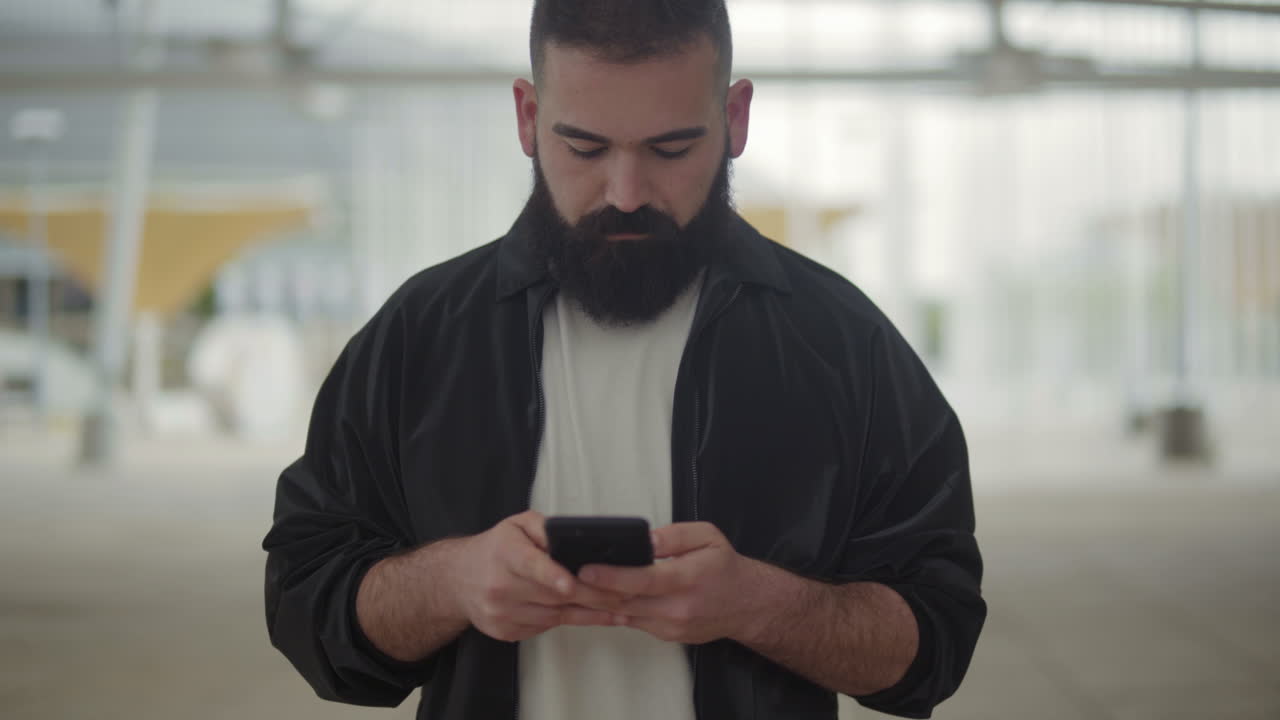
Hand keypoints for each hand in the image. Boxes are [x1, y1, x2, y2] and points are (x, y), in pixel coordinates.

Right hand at [451, 511, 623, 641]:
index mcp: (504, 553)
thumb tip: (573, 537)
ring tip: (620, 609)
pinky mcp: (505, 631)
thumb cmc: (496, 548)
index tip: (571, 583)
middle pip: (551, 595)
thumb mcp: (517, 525)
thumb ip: (545, 528)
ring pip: (553, 616)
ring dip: (589, 613)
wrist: (457, 579)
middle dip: (591, 595)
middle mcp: (499, 585)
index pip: (529, 565)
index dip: (552, 575)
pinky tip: (594, 617)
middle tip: (624, 594)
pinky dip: (571, 621)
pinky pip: (544, 627)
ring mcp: (500, 612)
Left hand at [576, 522, 781, 644]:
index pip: (643, 580)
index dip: (611, 576)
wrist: (747, 604)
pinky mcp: (667, 634)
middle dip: (593, 590)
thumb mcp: (707, 536)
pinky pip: (634, 622)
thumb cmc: (725, 567)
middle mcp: (678, 607)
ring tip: (572, 586)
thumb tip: (643, 540)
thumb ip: (674, 536)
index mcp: (688, 578)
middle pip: (627, 601)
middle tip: (564, 577)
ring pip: (626, 615)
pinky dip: (615, 610)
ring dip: (598, 602)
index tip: (586, 569)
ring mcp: (671, 625)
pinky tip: (597, 598)